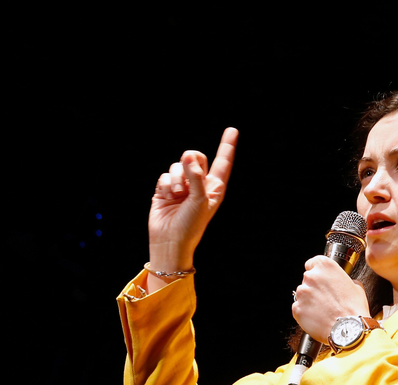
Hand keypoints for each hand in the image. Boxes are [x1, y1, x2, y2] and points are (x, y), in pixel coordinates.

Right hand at [147, 128, 237, 274]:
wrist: (169, 241)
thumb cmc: (190, 226)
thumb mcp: (199, 201)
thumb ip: (196, 176)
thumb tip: (187, 157)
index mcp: (213, 188)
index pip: (222, 163)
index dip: (227, 146)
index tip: (232, 130)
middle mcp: (198, 185)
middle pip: (196, 157)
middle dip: (191, 161)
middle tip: (188, 168)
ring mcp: (181, 186)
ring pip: (178, 165)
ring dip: (176, 179)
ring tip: (177, 195)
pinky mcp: (165, 189)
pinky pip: (165, 175)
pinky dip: (166, 185)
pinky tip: (167, 197)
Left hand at [290, 256, 371, 343]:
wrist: (348, 330)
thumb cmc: (353, 309)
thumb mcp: (356, 287)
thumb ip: (344, 280)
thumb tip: (342, 283)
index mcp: (325, 266)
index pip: (312, 263)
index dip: (316, 272)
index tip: (320, 279)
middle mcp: (311, 276)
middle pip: (307, 279)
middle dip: (314, 288)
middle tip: (326, 299)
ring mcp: (302, 292)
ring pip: (302, 295)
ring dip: (309, 301)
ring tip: (323, 310)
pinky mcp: (297, 308)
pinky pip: (298, 308)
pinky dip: (305, 313)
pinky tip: (317, 317)